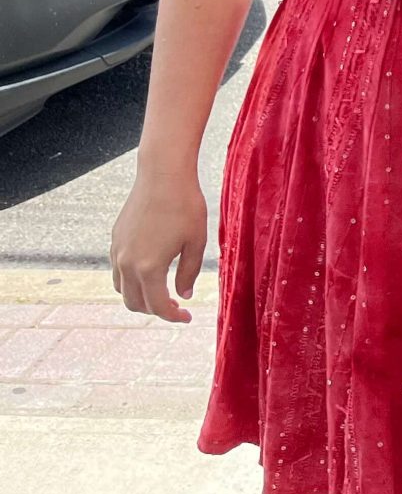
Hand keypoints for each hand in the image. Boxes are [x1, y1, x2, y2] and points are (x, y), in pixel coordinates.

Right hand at [109, 167, 207, 323]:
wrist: (162, 176)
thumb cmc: (185, 207)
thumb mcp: (195, 242)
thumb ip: (189, 273)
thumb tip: (184, 295)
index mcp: (149, 268)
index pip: (157, 306)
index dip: (174, 317)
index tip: (188, 317)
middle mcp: (127, 263)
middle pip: (134, 303)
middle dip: (155, 310)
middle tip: (177, 307)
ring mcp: (117, 251)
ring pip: (121, 289)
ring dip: (140, 297)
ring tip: (162, 292)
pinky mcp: (115, 240)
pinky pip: (118, 271)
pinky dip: (131, 280)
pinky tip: (151, 272)